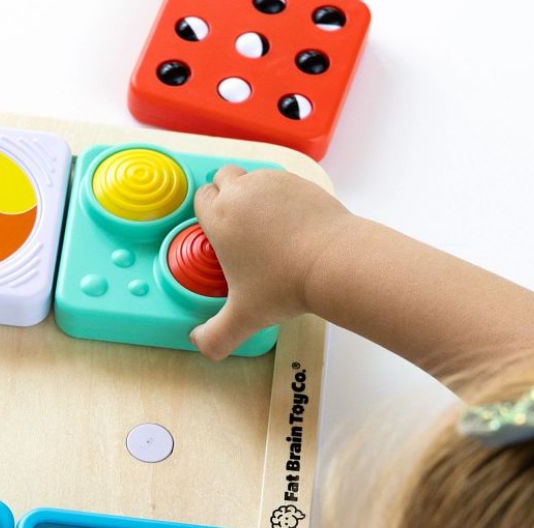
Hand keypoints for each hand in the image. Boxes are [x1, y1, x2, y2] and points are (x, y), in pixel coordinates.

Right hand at [191, 166, 349, 359]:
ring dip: (253, 193)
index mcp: (220, 217)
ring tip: (266, 226)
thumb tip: (200, 346)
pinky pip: (282, 181)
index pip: (201, 198)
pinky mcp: (302, 181)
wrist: (333, 262)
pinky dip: (281, 196)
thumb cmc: (284, 285)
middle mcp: (243, 191)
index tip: (215, 232)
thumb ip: (215, 337)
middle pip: (223, 177)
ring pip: (253, 176)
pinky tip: (291, 224)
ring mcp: (274, 182)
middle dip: (225, 194)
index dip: (206, 213)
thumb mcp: (243, 319)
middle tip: (237, 225)